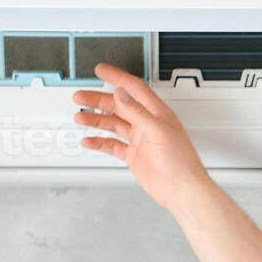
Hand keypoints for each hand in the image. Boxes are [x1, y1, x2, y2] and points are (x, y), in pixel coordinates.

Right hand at [72, 63, 211, 211]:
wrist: (182, 190)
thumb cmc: (181, 162)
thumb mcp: (159, 131)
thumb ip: (138, 112)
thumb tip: (122, 94)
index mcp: (156, 113)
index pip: (134, 89)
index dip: (117, 77)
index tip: (101, 70)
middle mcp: (147, 124)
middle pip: (118, 105)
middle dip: (98, 100)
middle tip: (80, 97)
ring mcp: (140, 140)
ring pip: (113, 124)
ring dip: (96, 120)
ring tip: (80, 117)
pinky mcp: (134, 156)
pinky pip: (112, 145)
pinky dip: (99, 142)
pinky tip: (88, 140)